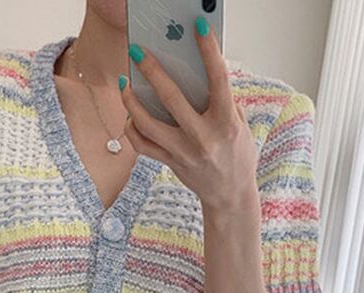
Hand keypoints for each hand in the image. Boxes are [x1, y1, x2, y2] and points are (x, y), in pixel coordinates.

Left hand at [121, 19, 257, 212]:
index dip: (209, 51)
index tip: (198, 26)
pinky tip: (130, 115)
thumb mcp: (239, 125)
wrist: (230, 195)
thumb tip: (195, 71)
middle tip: (138, 51)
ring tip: (124, 83)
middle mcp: (203, 138)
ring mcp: (184, 152)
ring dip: (131, 101)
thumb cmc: (237, 154)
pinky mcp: (170, 163)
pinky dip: (132, 129)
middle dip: (152, 71)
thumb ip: (222, 101)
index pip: (218, 79)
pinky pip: (143, 145)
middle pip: (171, 98)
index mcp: (226, 123)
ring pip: (148, 124)